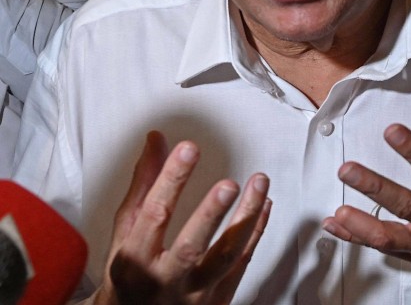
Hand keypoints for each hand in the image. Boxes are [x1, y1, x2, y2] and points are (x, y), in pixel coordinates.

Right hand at [91, 131, 271, 304]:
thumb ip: (142, 186)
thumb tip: (156, 143)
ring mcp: (194, 293)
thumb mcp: (124, 234)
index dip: (171, 180)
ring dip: (247, 219)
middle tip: (228, 185)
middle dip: (210, 215)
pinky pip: (243, 262)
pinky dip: (257, 231)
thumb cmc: (129, 278)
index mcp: (135, 260)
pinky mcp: (218, 298)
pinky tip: (264, 204)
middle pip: (191, 247)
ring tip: (259, 183)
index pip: (154, 215)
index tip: (187, 150)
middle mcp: (165, 279)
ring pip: (226, 258)